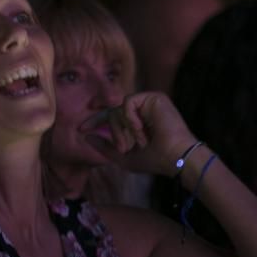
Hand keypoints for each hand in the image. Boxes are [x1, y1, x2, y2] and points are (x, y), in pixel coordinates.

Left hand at [80, 92, 196, 175]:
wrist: (176, 157)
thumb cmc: (155, 160)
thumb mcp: (124, 157)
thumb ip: (105, 148)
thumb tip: (86, 137)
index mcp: (138, 121)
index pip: (112, 115)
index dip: (96, 120)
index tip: (81, 129)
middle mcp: (143, 109)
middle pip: (113, 112)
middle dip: (113, 131)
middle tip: (123, 147)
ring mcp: (149, 102)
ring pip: (119, 107)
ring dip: (123, 128)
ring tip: (137, 142)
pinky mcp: (154, 97)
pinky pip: (128, 102)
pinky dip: (130, 119)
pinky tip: (141, 130)